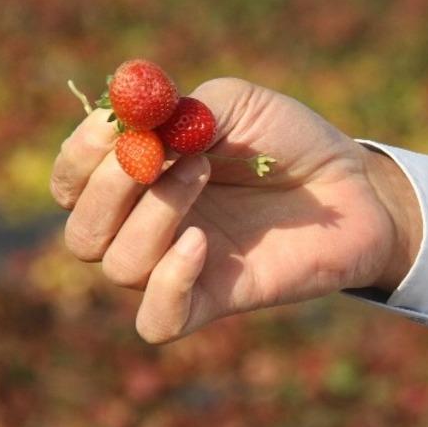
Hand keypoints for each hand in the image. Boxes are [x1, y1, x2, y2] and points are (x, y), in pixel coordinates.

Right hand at [49, 78, 421, 341]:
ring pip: (117, 266)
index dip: (78, 156)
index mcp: (141, 178)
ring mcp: (179, 267)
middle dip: (107, 189)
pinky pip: (158, 321)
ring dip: (151, 217)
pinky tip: (199, 244)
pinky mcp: (214, 301)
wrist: (355, 187)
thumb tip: (132, 126)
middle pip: (82, 232)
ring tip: (203, 173)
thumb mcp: (238, 105)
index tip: (110, 126)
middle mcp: (148, 227)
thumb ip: (184, 111)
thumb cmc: (290, 142)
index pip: (73, 182)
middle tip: (155, 156)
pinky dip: (166, 284)